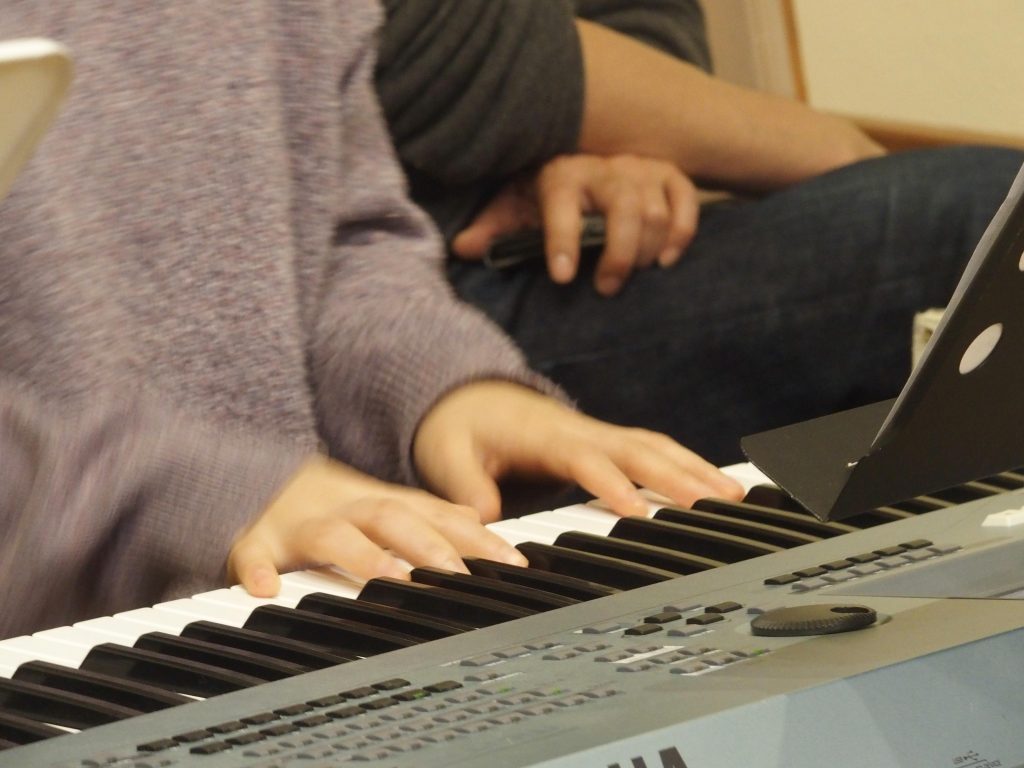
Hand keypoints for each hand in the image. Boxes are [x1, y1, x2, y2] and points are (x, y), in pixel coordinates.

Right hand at [228, 456, 526, 596]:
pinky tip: (266, 588)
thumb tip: (481, 526)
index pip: (435, 515)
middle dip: (428, 545)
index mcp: (380, 504)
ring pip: (333, 534)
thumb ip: (428, 517)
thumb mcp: (382, 506)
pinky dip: (256, 568)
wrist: (256, 479)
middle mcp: (347, 509)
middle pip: (392, 518)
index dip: (474, 537)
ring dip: (362, 555)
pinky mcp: (255, 541)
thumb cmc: (331, 505)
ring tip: (391, 578)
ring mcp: (300, 524)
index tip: (511, 563)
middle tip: (460, 574)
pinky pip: (251, 552)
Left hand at [413, 381, 742, 522]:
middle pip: (638, 448)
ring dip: (694, 468)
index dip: (611, 482)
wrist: (470, 396)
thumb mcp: (446, 453)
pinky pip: (652, 451)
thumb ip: (464, 485)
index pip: (585, 459)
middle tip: (717, 503)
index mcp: (545, 436)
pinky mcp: (606, 443)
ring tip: (735, 497)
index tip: (636, 509)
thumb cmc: (462, 426)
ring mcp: (597, 435)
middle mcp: (580, 431)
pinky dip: (686, 465)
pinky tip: (713, 487)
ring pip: (655, 446)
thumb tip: (483, 522)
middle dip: (678, 474)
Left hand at [452, 153, 699, 295]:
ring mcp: (640, 170)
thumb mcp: (516, 205)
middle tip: (606, 288)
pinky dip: (681, 233)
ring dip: (646, 250)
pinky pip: (685, 200)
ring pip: (654, 211)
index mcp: (561, 175)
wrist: (582, 158)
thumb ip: (494, 227)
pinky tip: (665, 260)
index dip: (563, 239)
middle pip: (625, 208)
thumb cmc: (545, 192)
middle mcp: (604, 168)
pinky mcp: (667, 176)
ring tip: (632, 276)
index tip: (562, 276)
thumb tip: (462, 248)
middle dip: (619, 254)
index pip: (562, 204)